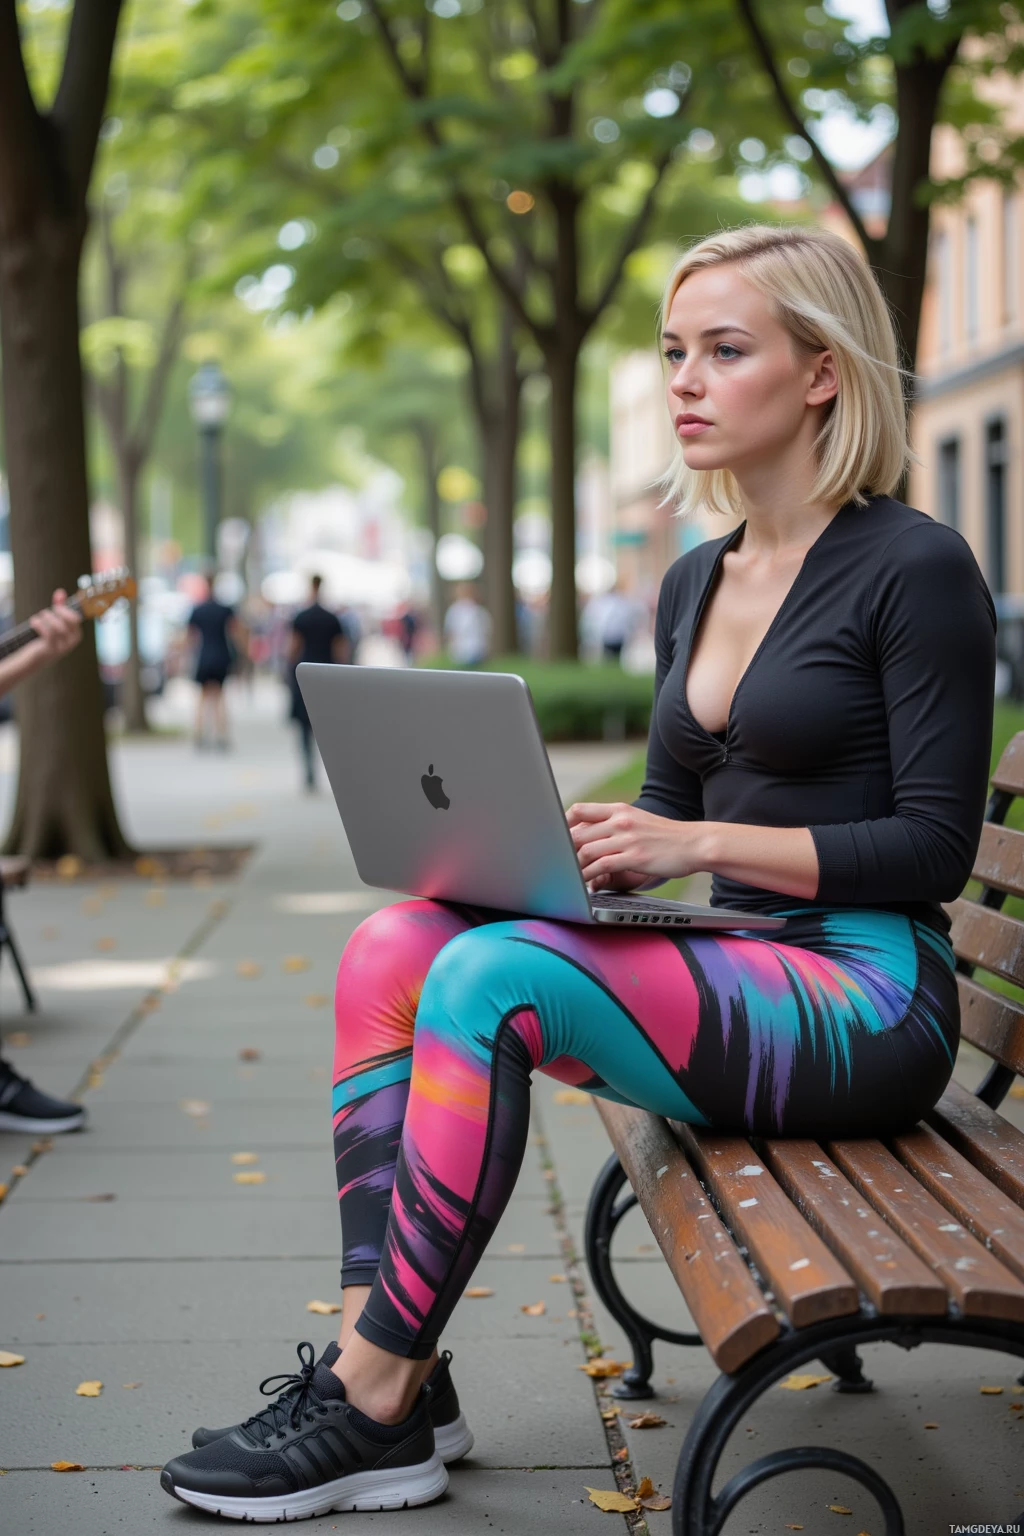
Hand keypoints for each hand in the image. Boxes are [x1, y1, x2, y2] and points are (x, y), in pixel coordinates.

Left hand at [29, 589, 81, 659]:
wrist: (37, 657)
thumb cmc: (47, 637)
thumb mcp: (54, 620)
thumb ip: (59, 606)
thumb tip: (60, 591)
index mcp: (76, 634)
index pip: (76, 618)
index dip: (65, 609)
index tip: (56, 606)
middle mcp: (72, 641)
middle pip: (70, 621)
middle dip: (58, 612)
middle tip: (48, 611)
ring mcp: (63, 647)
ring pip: (58, 627)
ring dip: (47, 618)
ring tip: (39, 617)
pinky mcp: (51, 650)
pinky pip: (48, 634)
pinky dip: (40, 624)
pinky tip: (33, 622)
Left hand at [566, 801, 706, 892]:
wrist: (695, 843)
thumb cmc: (666, 836)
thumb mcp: (639, 820)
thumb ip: (615, 823)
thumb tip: (590, 833)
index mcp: (619, 809)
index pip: (579, 809)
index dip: (562, 824)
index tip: (556, 838)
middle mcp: (620, 820)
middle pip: (577, 832)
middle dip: (563, 850)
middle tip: (556, 865)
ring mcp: (627, 838)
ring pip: (586, 850)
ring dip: (574, 866)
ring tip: (568, 877)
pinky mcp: (634, 856)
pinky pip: (602, 866)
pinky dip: (589, 876)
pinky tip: (586, 884)